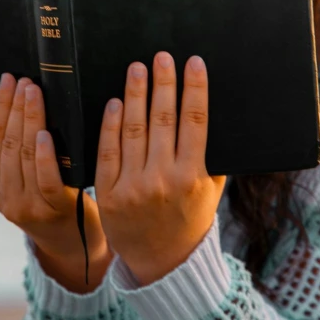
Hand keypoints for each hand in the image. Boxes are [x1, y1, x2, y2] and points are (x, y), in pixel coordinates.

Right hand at [0, 73, 108, 265]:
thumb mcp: (30, 183)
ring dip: (30, 120)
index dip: (0, 107)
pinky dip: (44, 154)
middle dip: (16, 107)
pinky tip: (45, 133)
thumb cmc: (57, 205)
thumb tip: (29, 103)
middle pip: (8, 143)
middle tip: (25, 81)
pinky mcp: (53, 210)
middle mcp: (5, 197)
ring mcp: (27, 206)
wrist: (76, 247)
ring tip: (36, 94)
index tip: (8, 80)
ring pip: (24, 156)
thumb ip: (23, 156)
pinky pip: (46, 178)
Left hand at [94, 51, 226, 285]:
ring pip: (133, 130)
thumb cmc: (190, 219)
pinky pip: (108, 151)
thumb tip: (210, 109)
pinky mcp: (109, 193)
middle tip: (161, 56)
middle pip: (163, 120)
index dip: (194, 89)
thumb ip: (212, 156)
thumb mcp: (211, 190)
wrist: (163, 262)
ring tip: (136, 69)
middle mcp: (163, 180)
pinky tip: (115, 102)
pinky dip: (110, 124)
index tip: (193, 63)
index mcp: (193, 176)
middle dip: (162, 83)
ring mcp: (133, 186)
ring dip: (135, 95)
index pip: (195, 122)